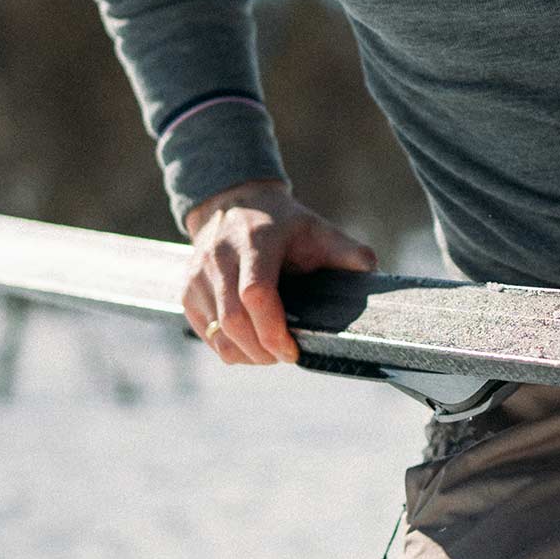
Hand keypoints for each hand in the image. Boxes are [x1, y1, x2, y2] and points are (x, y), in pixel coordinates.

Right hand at [177, 180, 375, 366]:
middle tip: (286, 356)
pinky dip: (230, 349)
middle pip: (233, 321)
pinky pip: (207, 335)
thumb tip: (372, 272)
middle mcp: (219, 257)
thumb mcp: (317, 228)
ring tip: (270, 352)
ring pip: (218, 334)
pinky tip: (251, 343)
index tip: (293, 350)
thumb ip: (347, 251)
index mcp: (254, 241)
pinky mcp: (187, 291)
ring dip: (247, 354)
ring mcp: (198, 275)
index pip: (255, 294)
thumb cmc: (282, 224)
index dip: (273, 331)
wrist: (232, 203)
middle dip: (262, 350)